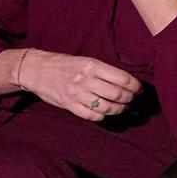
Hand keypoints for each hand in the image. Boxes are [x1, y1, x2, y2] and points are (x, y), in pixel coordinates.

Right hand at [18, 49, 141, 121]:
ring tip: (124, 108)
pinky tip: (107, 113)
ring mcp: (76, 94)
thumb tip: (128, 82)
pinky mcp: (68, 105)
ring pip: (107, 107)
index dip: (136, 86)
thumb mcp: (86, 61)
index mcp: (92, 66)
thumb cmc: (65, 64)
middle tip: (133, 99)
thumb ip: (104, 71)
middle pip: (117, 94)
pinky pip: (91, 115)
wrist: (36, 70)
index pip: (123, 78)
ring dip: (120, 109)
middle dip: (130, 98)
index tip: (140, 89)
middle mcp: (85, 80)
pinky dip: (103, 116)